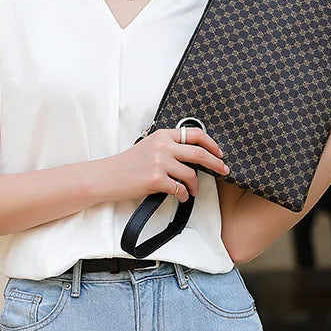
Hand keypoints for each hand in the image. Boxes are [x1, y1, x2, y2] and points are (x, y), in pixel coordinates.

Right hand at [105, 127, 229, 202]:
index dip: (211, 144)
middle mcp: (163, 146)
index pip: (195, 134)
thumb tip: (193, 156)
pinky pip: (180, 189)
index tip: (219, 153)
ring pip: (191, 174)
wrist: (106, 177)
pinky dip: (183, 195)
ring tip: (191, 191)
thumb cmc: (127, 165)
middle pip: (199, 153)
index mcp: (162, 135)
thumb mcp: (149, 147)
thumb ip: (168, 147)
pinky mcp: (156, 179)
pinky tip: (181, 197)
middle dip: (216, 163)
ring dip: (195, 186)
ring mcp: (159, 162)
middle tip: (224, 170)